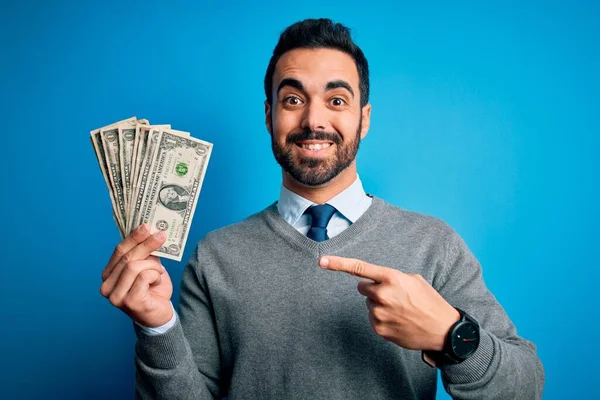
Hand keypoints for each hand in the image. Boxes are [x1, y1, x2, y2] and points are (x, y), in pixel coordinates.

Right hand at [100, 224, 173, 327]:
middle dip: (146, 244)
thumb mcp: (148, 267)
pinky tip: (157, 282)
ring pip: (135, 266)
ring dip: (152, 265)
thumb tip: (150, 232)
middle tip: (161, 236)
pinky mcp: (128, 302)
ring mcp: (115, 296)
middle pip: (127, 257)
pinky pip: (144, 277)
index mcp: (109, 275)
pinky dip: (155, 275)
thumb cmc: (152, 291)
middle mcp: (106, 286)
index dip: (133, 237)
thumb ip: (144, 254)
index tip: (146, 226)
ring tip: (159, 271)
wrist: (159, 316)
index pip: (119, 251)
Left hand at [319, 256, 459, 350]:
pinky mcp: (379, 329)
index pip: (359, 268)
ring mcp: (379, 313)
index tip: (322, 261)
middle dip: (373, 289)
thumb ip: (391, 277)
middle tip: (393, 296)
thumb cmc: (429, 302)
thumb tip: (376, 281)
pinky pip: (372, 318)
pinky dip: (382, 319)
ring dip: (379, 305)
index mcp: (391, 278)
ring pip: (368, 304)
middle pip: (362, 287)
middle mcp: (382, 295)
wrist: (443, 330)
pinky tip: (398, 321)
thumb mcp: (414, 281)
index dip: (338, 264)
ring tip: (400, 310)